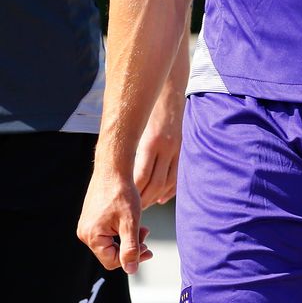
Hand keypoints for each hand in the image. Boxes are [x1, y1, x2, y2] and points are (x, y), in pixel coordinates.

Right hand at [78, 168, 152, 273]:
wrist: (113, 168)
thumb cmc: (122, 193)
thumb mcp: (131, 223)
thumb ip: (130, 248)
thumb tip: (131, 270)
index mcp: (92, 236)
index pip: (112, 261)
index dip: (132, 258)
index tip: (148, 250)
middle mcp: (85, 232)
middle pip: (110, 252)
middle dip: (131, 247)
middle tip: (146, 236)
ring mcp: (86, 224)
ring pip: (110, 242)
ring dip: (127, 238)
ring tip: (142, 227)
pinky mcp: (91, 217)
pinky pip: (106, 232)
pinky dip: (120, 230)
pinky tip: (131, 221)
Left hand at [134, 87, 184, 207]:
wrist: (170, 93)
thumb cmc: (148, 110)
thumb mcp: (136, 128)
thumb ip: (130, 150)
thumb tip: (118, 174)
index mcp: (151, 142)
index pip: (141, 177)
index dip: (134, 193)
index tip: (125, 202)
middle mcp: (166, 147)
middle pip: (154, 184)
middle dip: (143, 200)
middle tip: (133, 210)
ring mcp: (177, 149)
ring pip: (167, 183)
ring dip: (156, 197)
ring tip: (145, 205)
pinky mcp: (183, 150)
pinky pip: (177, 177)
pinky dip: (169, 191)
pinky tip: (161, 198)